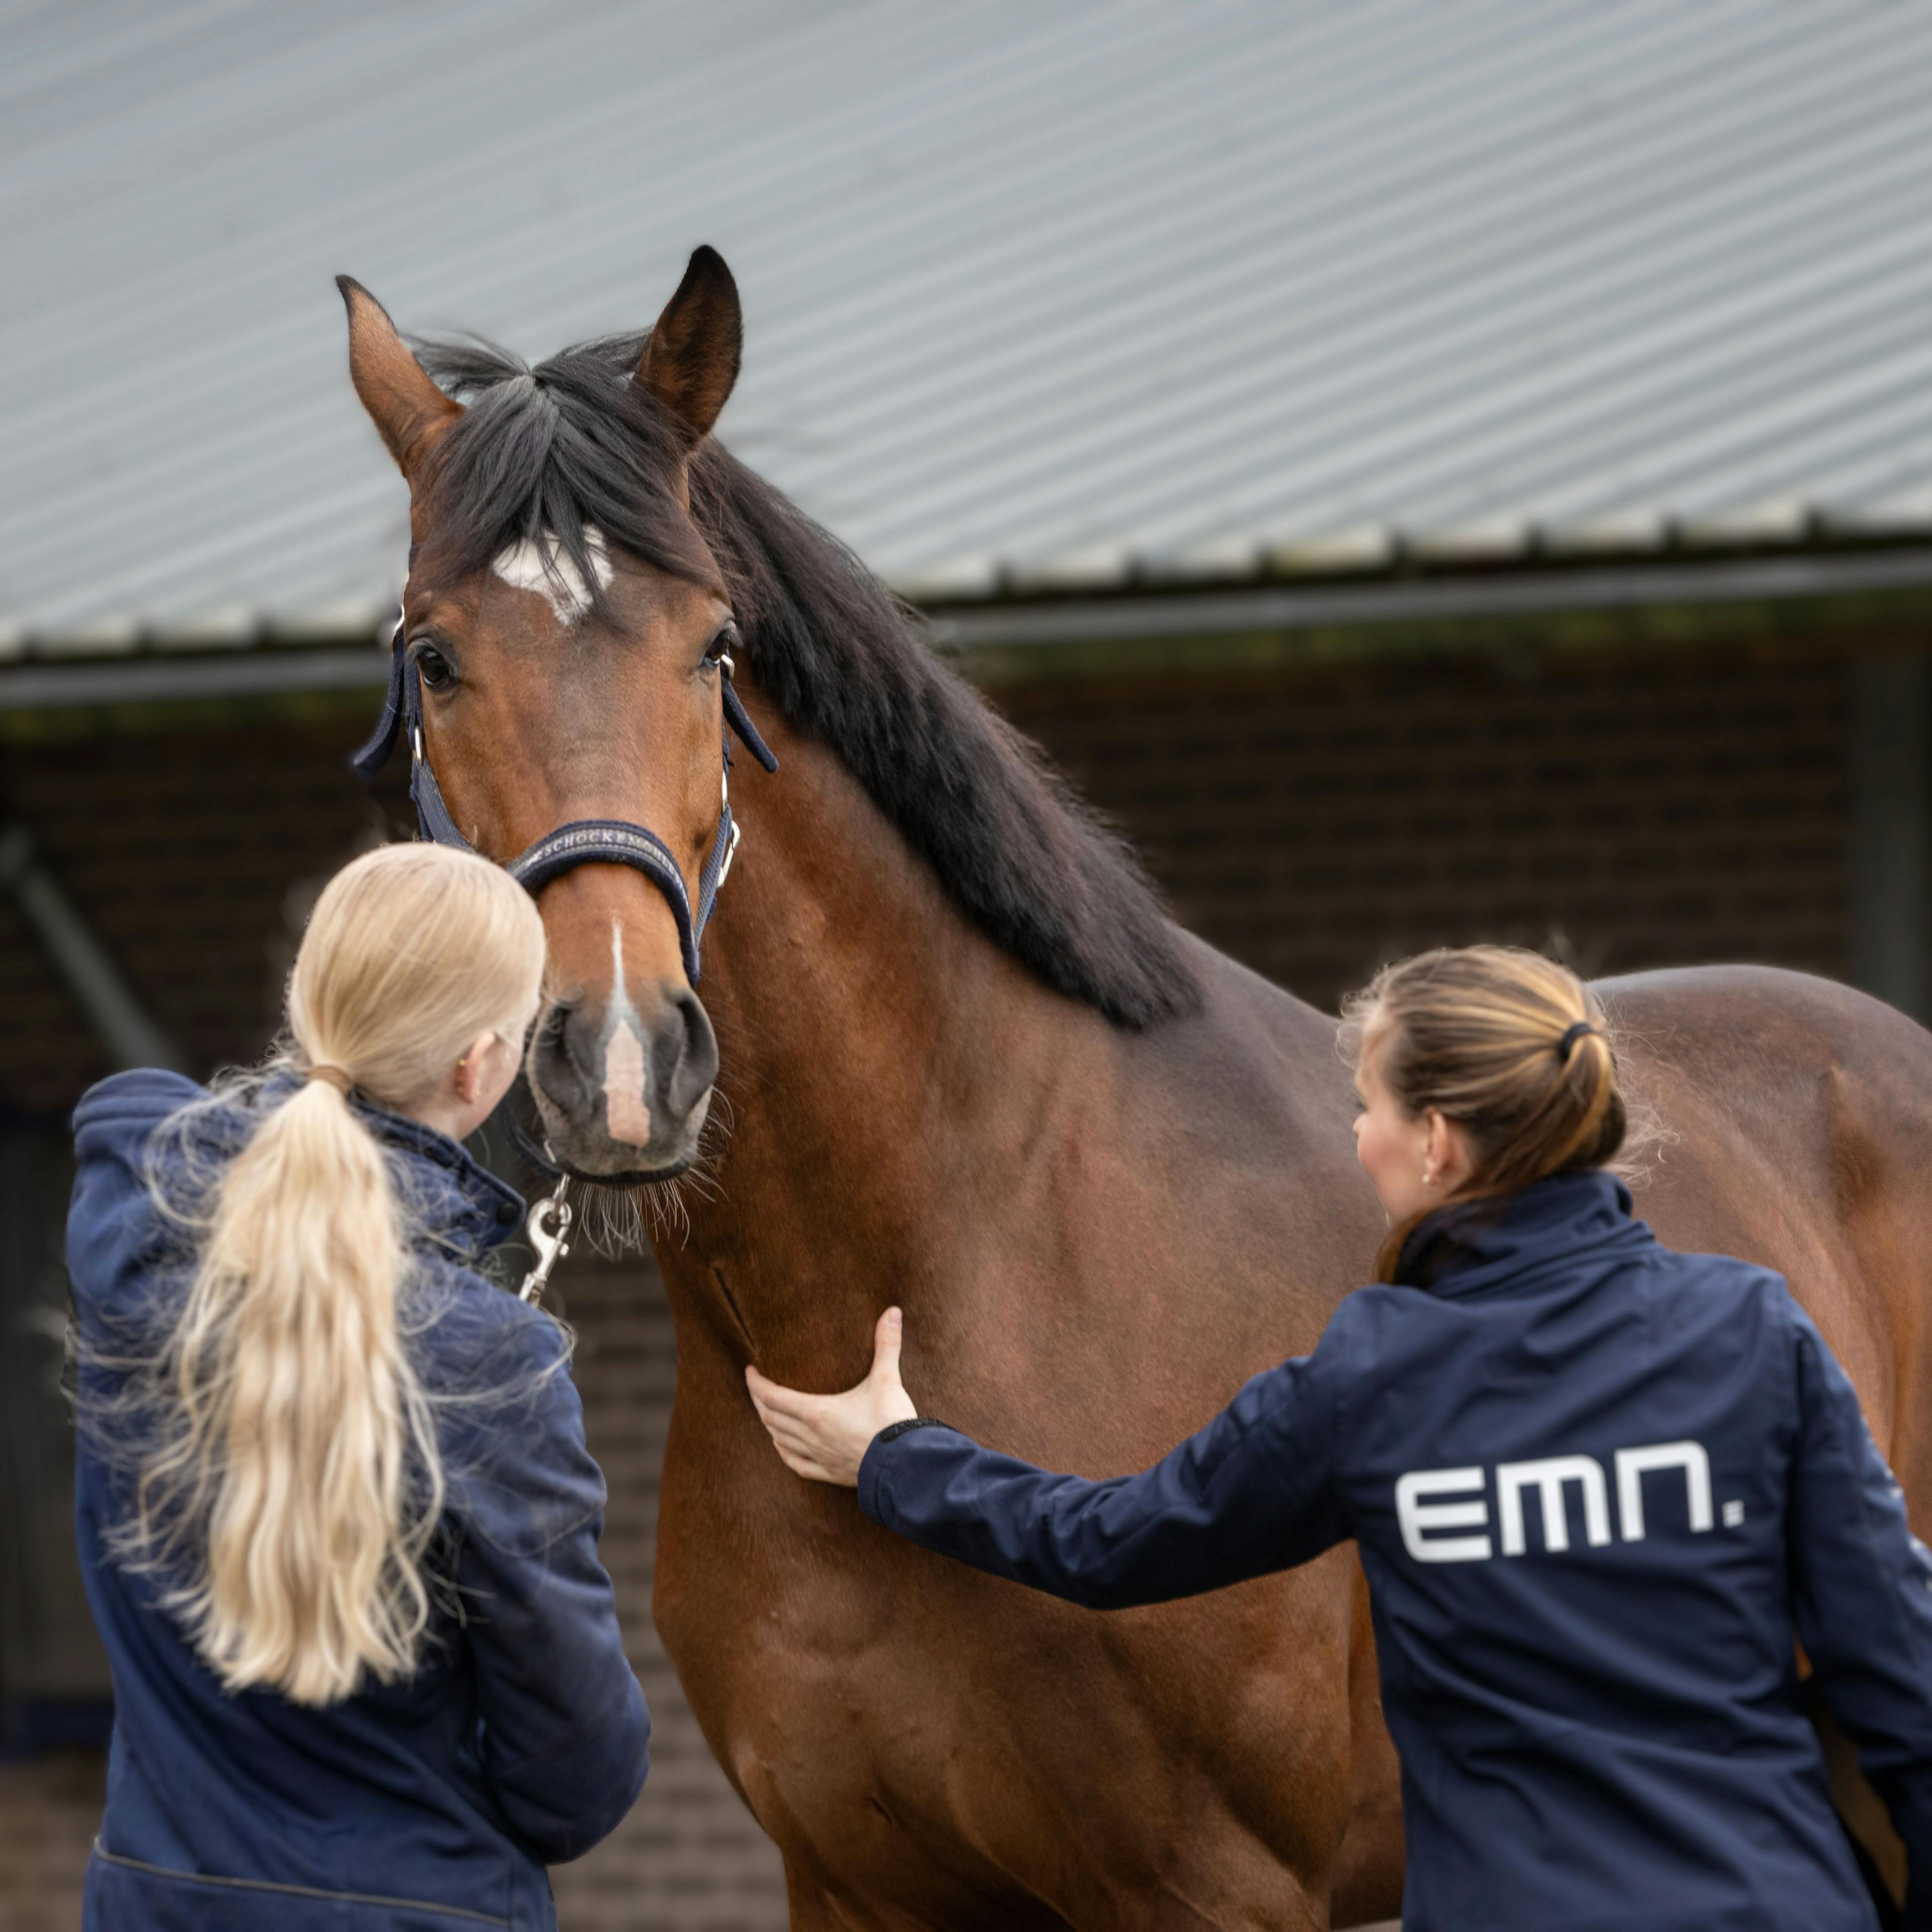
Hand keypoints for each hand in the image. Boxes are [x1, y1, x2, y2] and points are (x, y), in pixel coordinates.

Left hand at [746, 1308, 918, 1485]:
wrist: (905, 1465)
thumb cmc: (891, 1421)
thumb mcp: (887, 1379)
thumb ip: (887, 1344)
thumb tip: (892, 1311)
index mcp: (817, 1412)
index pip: (773, 1396)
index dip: (756, 1384)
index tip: (749, 1370)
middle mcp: (811, 1435)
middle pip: (771, 1418)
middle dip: (760, 1401)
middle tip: (757, 1387)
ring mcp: (819, 1456)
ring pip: (780, 1441)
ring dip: (770, 1425)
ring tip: (767, 1412)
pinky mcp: (830, 1473)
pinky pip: (798, 1464)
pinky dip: (784, 1452)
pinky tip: (782, 1447)